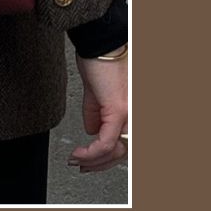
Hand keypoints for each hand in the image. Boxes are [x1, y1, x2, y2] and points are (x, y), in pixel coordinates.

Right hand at [70, 52, 127, 172]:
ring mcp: (130, 115)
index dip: (105, 157)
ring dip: (93, 160)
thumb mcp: (95, 94)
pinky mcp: (119, 111)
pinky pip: (106, 141)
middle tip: (81, 166)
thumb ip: (95, 114)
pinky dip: (91, 151)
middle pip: (121, 152)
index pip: (123, 144)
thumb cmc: (100, 62)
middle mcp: (135, 116)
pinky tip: (79, 154)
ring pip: (115, 150)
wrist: (101, 45)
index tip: (88, 161)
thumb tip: (91, 130)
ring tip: (75, 160)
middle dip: (98, 164)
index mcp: (130, 112)